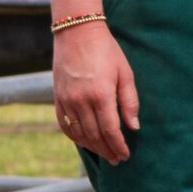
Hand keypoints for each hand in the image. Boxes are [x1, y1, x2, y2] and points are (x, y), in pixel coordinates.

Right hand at [53, 20, 139, 165]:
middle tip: (117, 159)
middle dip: (107, 150)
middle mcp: (81, 101)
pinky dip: (74, 136)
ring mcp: (67, 100)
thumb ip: (130, 102)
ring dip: (92, 147)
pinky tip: (84, 141)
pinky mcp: (58, 97)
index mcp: (101, 95)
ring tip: (104, 153)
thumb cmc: (106, 51)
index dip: (118, 146)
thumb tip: (133, 127)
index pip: (110, 130)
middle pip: (94, 136)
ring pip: (79, 133)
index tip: (125, 155)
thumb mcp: (125, 73)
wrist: (77, 32)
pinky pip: (65, 124)